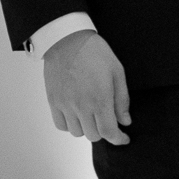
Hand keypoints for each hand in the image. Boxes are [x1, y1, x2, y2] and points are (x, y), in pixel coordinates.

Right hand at [44, 29, 130, 144]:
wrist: (67, 39)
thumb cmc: (94, 52)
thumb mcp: (117, 72)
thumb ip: (122, 100)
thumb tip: (125, 121)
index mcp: (100, 98)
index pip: (109, 132)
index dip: (118, 139)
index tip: (123, 138)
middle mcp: (81, 105)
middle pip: (93, 135)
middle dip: (103, 131)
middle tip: (107, 120)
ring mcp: (65, 104)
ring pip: (77, 132)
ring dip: (86, 128)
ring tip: (90, 115)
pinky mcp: (53, 101)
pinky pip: (61, 125)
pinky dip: (70, 125)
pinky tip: (76, 115)